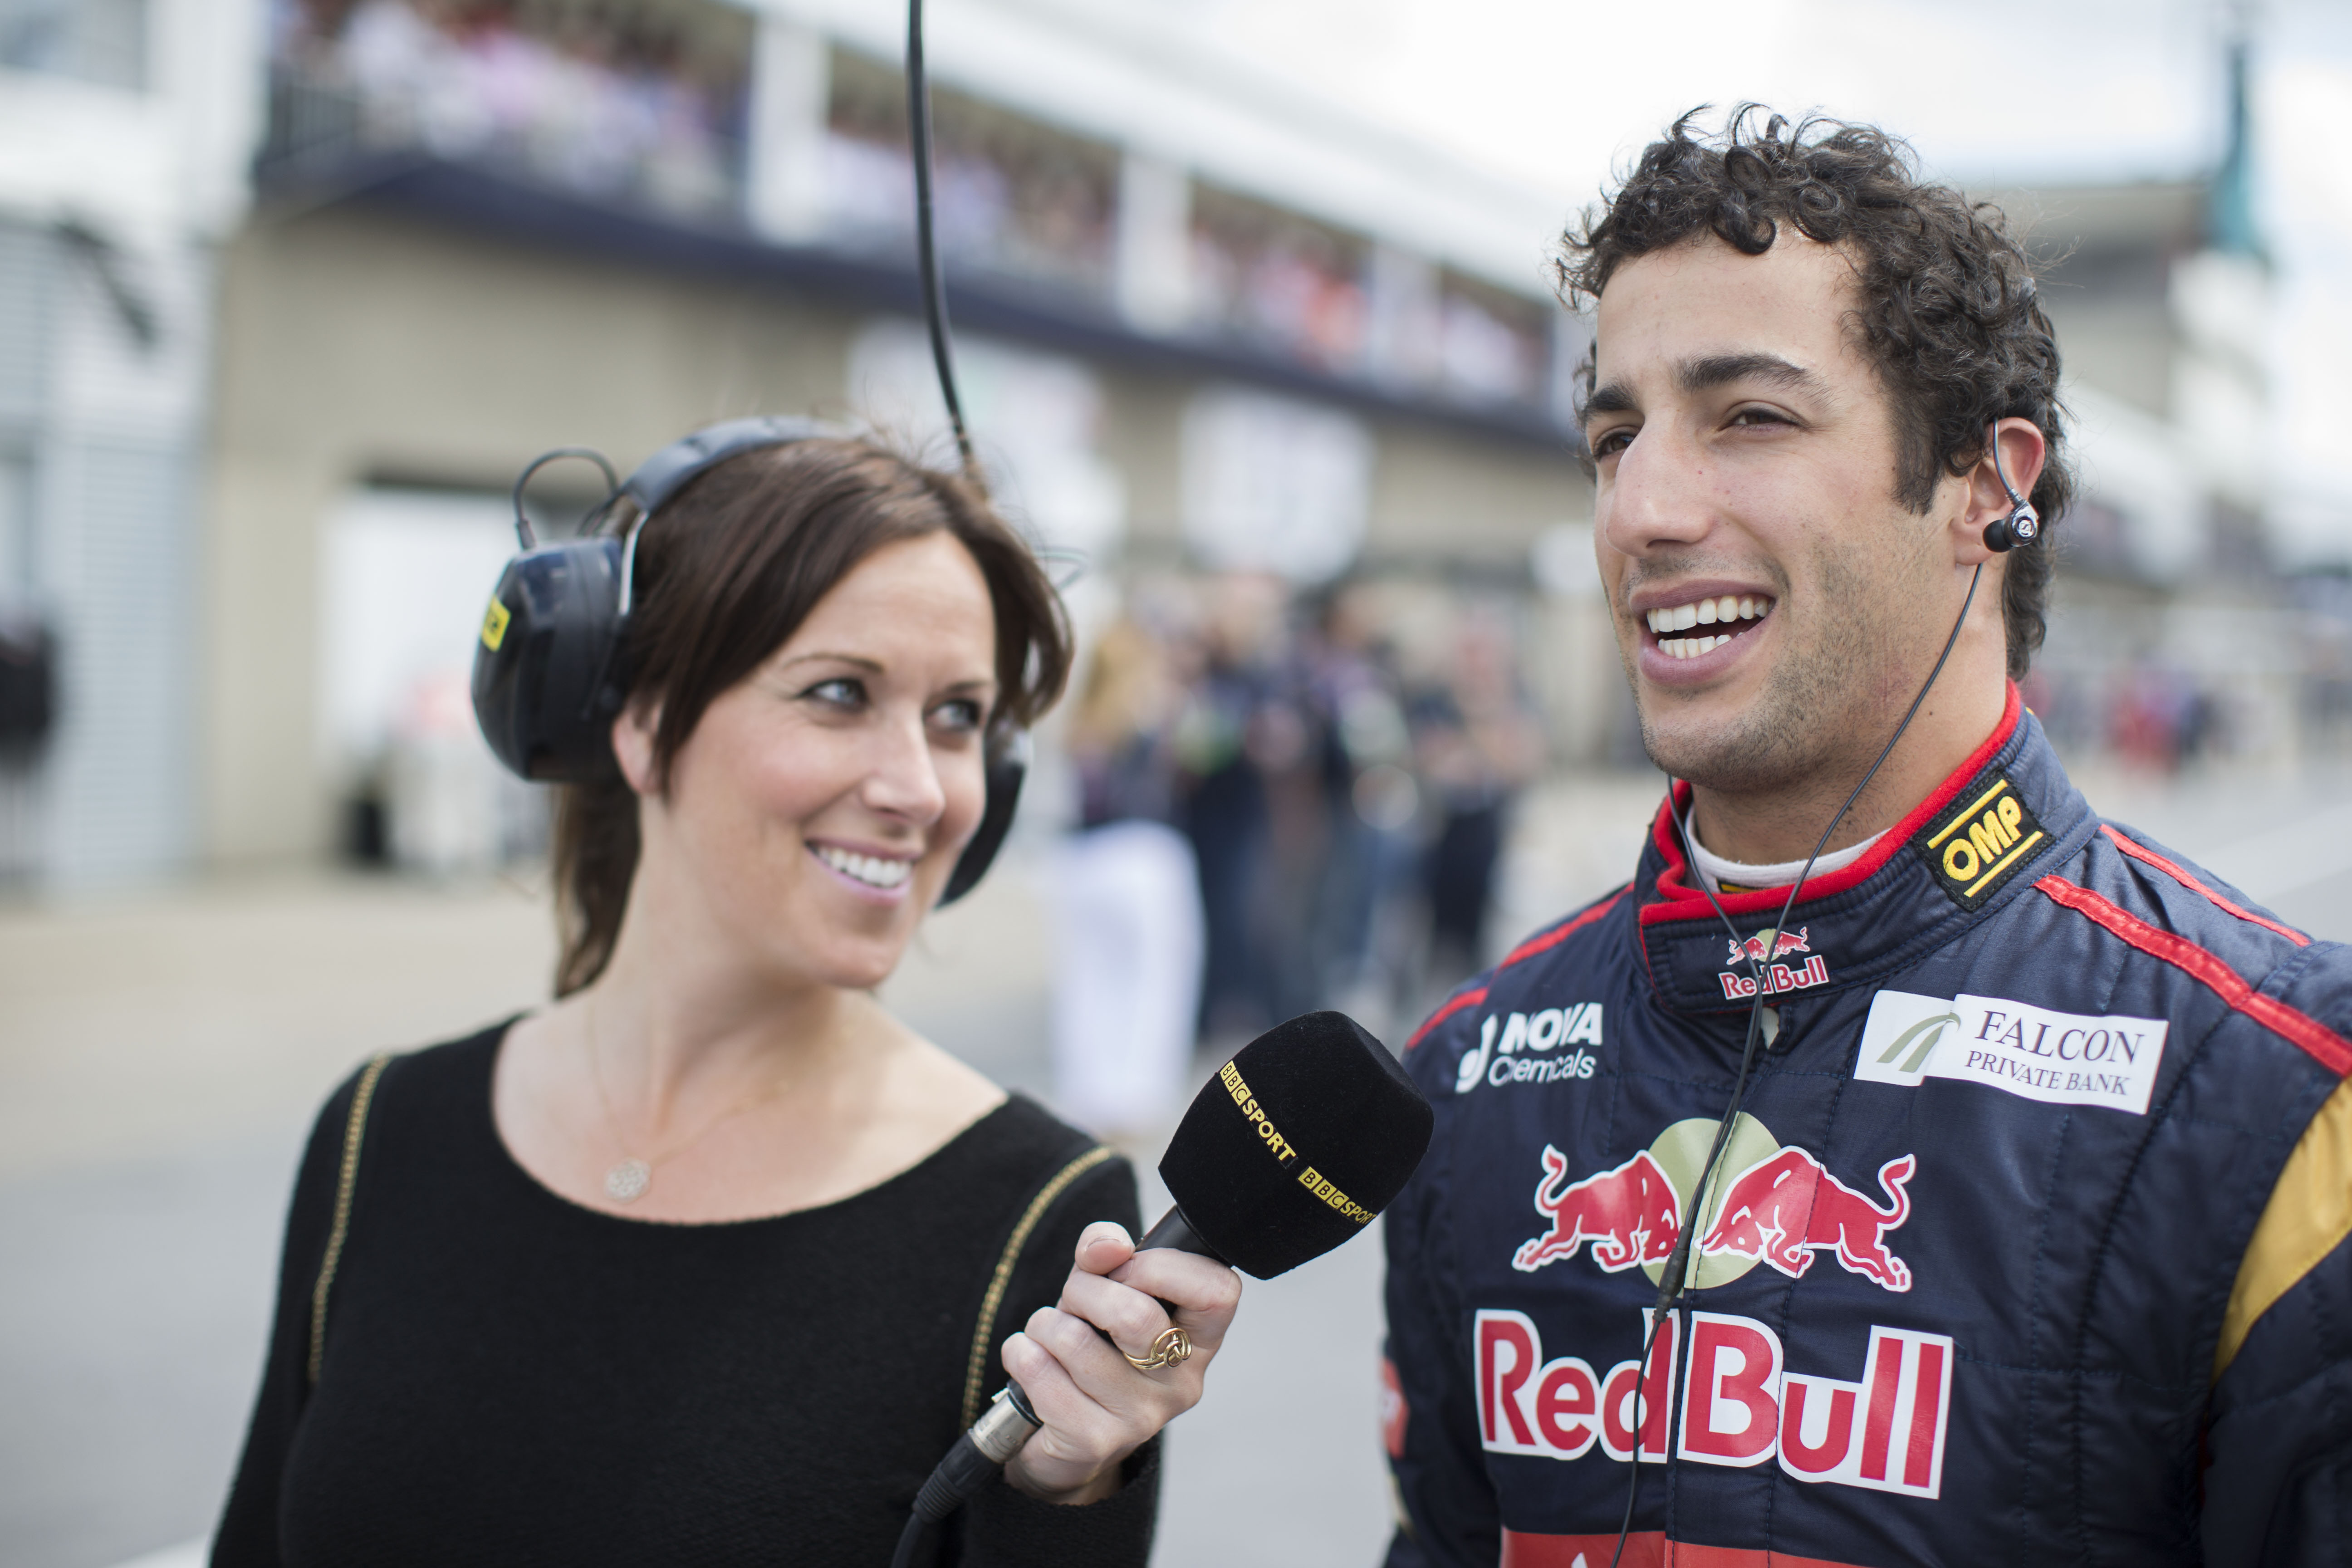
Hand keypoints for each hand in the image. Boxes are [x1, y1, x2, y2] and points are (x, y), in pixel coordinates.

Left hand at [999, 1221, 1242, 1503]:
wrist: (1062, 1437)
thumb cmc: (1093, 1348)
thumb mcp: (1102, 1290)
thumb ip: (1106, 1252)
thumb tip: (1107, 1246)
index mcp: (1198, 1340)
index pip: (1217, 1291)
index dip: (1163, 1266)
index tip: (1127, 1270)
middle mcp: (1181, 1383)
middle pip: (1135, 1315)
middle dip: (1083, 1291)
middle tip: (1075, 1303)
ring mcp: (1141, 1418)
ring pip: (1076, 1341)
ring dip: (1046, 1324)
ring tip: (1050, 1336)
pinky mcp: (1094, 1440)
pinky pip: (1040, 1372)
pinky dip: (1020, 1352)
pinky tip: (1030, 1362)